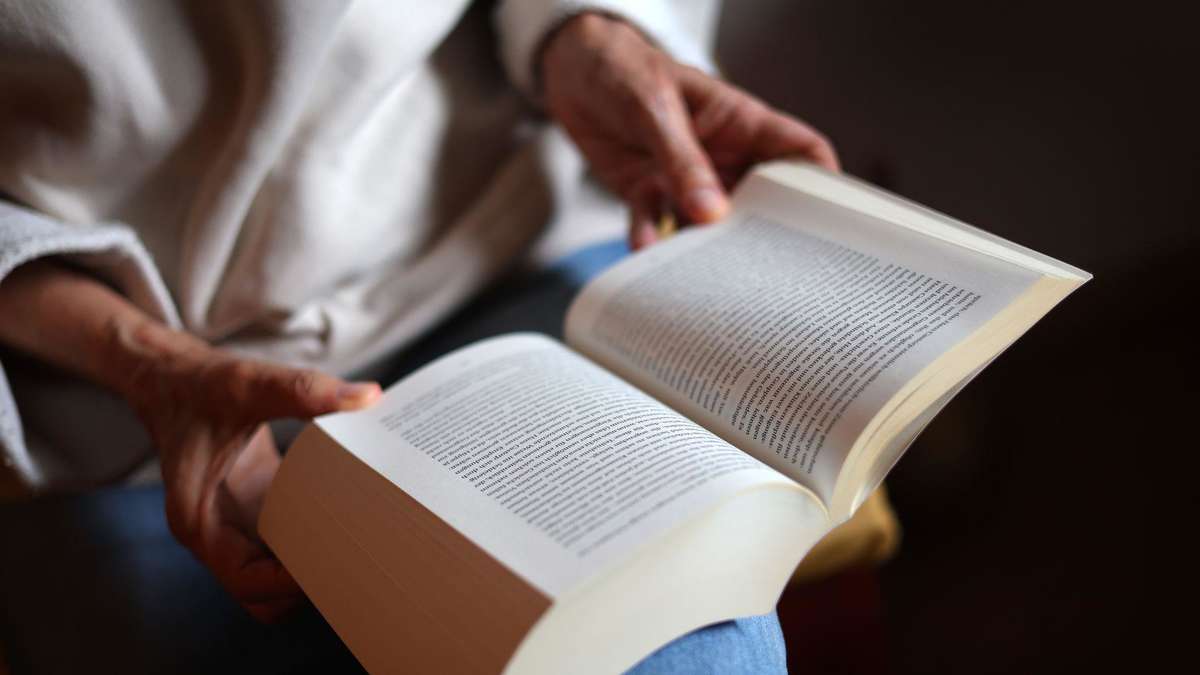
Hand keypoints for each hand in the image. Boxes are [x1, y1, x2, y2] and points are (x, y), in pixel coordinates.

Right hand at [115, 323, 380, 620]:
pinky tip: (348, 519)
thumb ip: (303, 390)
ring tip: (357, 545)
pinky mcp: (253, 510)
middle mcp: (215, 533)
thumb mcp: (249, 383)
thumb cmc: (198, 385)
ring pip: (274, 579)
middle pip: (264, 596)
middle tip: (357, 559)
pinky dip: (311, 544)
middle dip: (306, 587)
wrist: (169, 376)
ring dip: (309, 572)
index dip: (293, 583)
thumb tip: (365, 396)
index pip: (249, 582)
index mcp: (201, 521)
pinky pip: (284, 546)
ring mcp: (234, 525)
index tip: (339, 561)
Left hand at [541, 13, 838, 248]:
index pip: (801, 153)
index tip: (830, 226)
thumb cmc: (624, 68)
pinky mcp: (650, 192)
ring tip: (702, 272)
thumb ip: (682, 161)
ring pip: (710, 225)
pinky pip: (658, 226)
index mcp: (742, 124)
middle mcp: (722, 156)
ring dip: (705, 248)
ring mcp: (687, 179)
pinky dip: (652, 240)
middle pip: (761, 204)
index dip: (823, 187)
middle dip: (763, 237)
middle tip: (762, 269)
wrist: (574, 69)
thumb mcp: (656, 109)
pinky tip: (645, 248)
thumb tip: (711, 213)